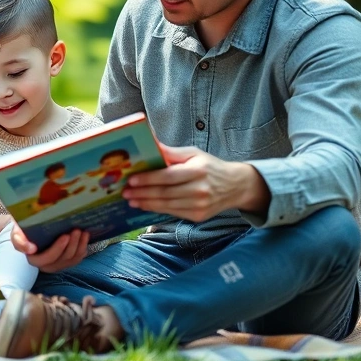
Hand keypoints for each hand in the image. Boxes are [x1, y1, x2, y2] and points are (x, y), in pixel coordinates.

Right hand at [11, 226, 88, 272]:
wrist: (32, 232)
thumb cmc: (25, 231)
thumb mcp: (17, 233)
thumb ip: (19, 240)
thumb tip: (30, 249)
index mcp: (34, 259)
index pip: (46, 258)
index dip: (57, 249)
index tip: (65, 236)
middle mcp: (46, 266)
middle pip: (62, 259)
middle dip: (72, 245)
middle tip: (76, 230)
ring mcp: (58, 265)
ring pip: (71, 259)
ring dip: (79, 246)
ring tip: (82, 231)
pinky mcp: (67, 262)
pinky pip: (77, 259)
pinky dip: (83, 248)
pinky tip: (85, 237)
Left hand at [123, 144, 270, 221]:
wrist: (235, 186)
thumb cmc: (209, 166)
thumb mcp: (193, 154)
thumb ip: (171, 152)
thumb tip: (150, 144)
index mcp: (198, 170)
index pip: (168, 176)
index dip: (148, 179)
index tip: (132, 180)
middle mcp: (200, 189)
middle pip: (165, 193)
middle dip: (142, 193)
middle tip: (125, 192)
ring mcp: (200, 205)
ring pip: (167, 205)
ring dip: (146, 203)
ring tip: (131, 200)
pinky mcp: (198, 216)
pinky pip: (173, 213)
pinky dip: (157, 210)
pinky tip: (145, 205)